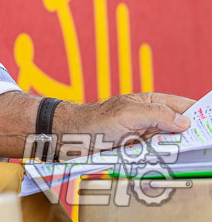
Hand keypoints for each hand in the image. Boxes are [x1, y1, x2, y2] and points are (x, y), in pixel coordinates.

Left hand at [55, 92, 194, 155]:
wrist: (69, 138)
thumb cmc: (93, 120)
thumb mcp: (128, 114)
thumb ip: (157, 114)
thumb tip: (185, 121)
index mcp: (151, 103)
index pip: (184, 106)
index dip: (199, 114)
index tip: (209, 127)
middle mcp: (150, 119)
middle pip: (180, 128)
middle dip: (188, 137)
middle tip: (196, 147)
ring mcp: (144, 136)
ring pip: (170, 145)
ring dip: (172, 151)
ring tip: (173, 154)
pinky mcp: (136, 152)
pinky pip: (155, 158)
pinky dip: (160, 162)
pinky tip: (160, 164)